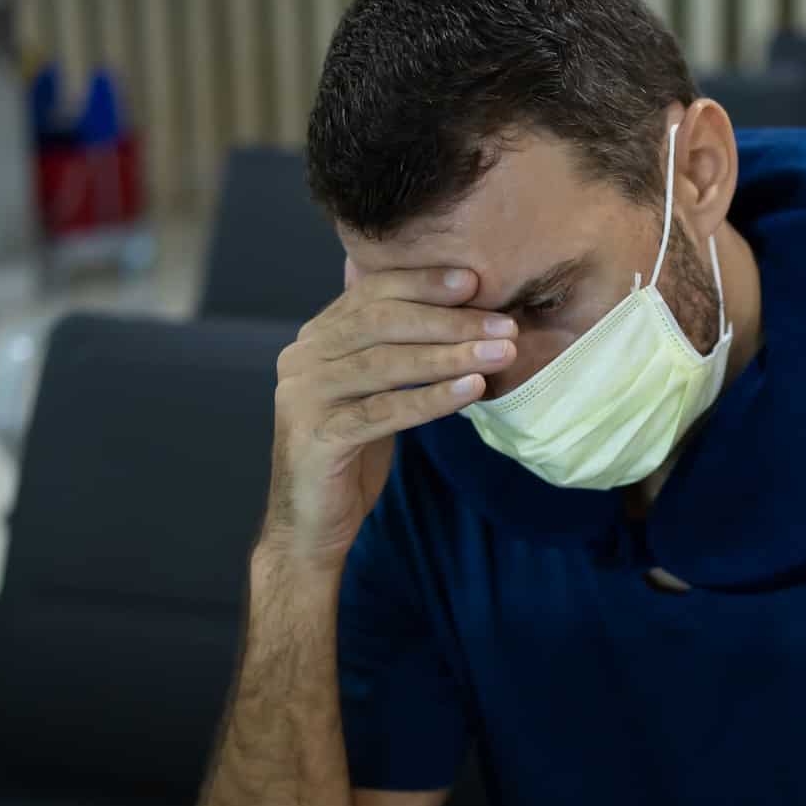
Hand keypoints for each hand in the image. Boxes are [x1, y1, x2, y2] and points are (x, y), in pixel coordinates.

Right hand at [262, 265, 516, 568]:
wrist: (311, 525)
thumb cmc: (351, 454)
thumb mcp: (371, 392)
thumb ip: (392, 350)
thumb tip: (453, 306)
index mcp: (315, 339)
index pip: (372, 293)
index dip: (424, 282)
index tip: (475, 281)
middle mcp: (301, 358)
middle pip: (382, 323)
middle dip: (448, 319)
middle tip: (503, 324)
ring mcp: (304, 397)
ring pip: (385, 364)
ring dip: (450, 356)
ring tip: (500, 353)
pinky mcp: (318, 437)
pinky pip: (384, 411)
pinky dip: (431, 398)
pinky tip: (472, 391)